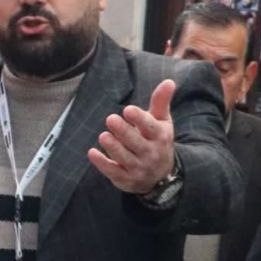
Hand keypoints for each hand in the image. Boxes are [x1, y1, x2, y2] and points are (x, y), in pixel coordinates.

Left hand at [88, 79, 175, 194]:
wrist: (161, 177)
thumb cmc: (156, 141)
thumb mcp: (162, 123)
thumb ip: (160, 103)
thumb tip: (169, 81)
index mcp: (160, 137)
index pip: (151, 127)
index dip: (140, 119)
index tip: (128, 109)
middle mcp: (151, 153)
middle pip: (136, 143)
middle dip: (123, 131)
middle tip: (110, 119)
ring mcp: (139, 168)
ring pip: (124, 158)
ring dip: (113, 147)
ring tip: (103, 136)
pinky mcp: (126, 179)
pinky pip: (113, 172)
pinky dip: (102, 163)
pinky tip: (92, 153)